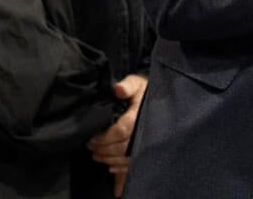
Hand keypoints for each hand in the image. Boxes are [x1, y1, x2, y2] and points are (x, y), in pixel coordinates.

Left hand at [87, 73, 147, 195]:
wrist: (161, 100)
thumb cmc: (146, 92)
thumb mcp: (137, 83)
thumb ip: (127, 84)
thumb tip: (118, 88)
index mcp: (141, 116)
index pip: (121, 131)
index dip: (104, 138)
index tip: (92, 138)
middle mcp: (146, 132)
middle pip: (122, 148)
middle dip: (104, 150)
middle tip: (91, 147)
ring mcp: (148, 144)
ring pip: (127, 159)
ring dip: (109, 159)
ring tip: (97, 155)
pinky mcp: (148, 152)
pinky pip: (135, 165)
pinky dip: (121, 169)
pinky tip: (111, 168)